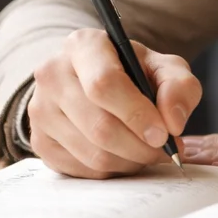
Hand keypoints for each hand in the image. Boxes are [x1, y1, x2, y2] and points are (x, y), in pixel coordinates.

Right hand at [28, 28, 201, 178]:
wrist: (93, 82)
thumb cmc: (132, 73)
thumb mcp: (163, 68)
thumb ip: (179, 86)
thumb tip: (173, 122)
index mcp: (82, 46)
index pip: (104, 84)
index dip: (137, 114)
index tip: (163, 134)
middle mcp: (52, 74)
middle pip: (99, 126)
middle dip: (140, 147)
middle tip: (164, 151)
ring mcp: (40, 110)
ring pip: (92, 154)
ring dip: (129, 162)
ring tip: (147, 152)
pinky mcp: (39, 141)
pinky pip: (82, 170)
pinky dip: (111, 171)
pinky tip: (124, 156)